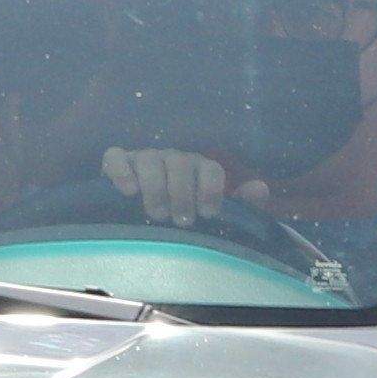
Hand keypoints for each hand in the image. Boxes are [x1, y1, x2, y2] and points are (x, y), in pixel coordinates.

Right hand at [102, 144, 237, 223]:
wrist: (140, 215)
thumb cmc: (183, 213)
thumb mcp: (211, 212)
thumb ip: (240, 204)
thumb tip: (261, 189)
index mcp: (199, 168)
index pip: (210, 169)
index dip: (211, 190)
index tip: (208, 214)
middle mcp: (174, 159)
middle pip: (181, 163)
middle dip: (182, 193)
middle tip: (182, 221)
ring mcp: (145, 158)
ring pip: (150, 160)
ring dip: (155, 187)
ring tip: (157, 214)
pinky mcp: (118, 162)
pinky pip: (116, 157)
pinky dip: (121, 171)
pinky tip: (128, 191)